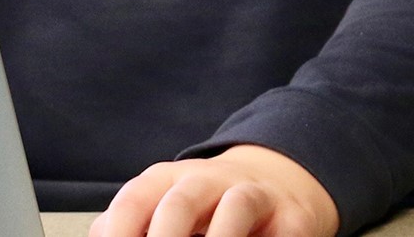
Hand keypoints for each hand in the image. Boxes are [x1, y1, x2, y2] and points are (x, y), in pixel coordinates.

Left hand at [94, 145, 337, 236]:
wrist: (280, 184)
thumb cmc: (208, 210)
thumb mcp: (165, 211)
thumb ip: (130, 227)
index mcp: (169, 181)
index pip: (136, 199)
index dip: (120, 229)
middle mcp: (210, 181)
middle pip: (181, 201)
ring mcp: (254, 195)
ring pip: (236, 207)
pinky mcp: (293, 217)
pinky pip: (282, 233)